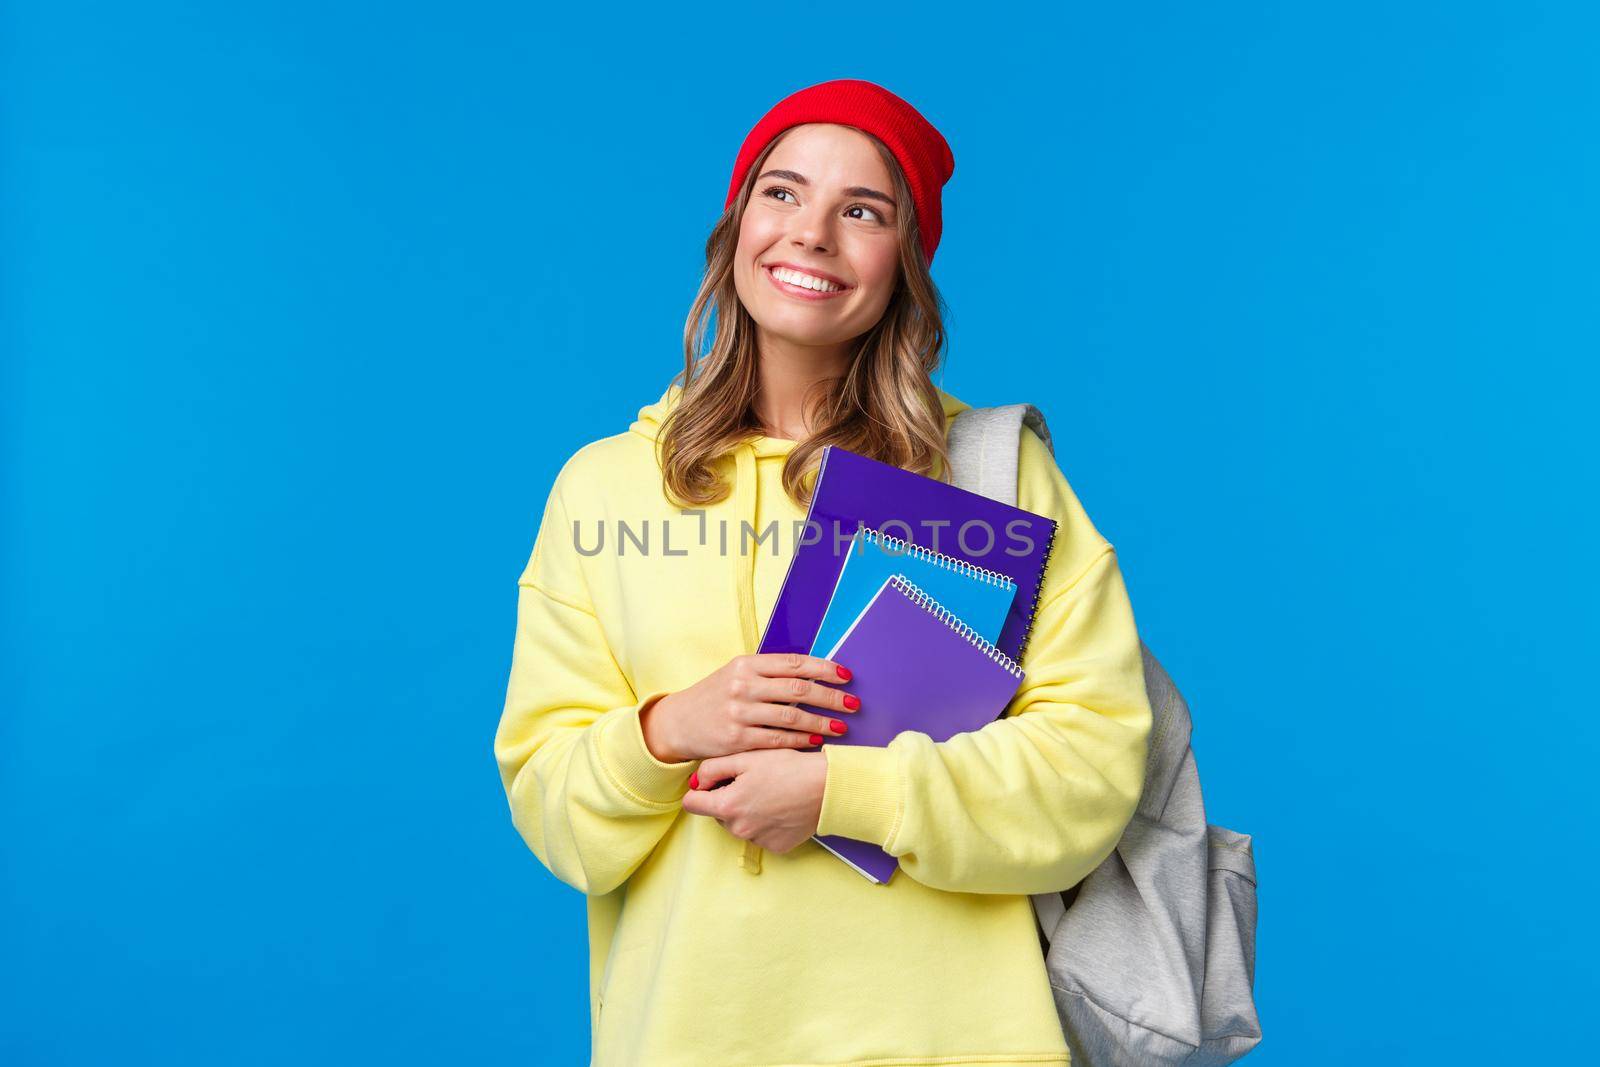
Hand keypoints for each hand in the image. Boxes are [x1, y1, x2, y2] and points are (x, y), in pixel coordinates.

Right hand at [640, 653, 858, 762]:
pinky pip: (777, 740)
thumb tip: (813, 674)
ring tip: (842, 726)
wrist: (678, 723)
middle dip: (830, 697)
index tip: (846, 675)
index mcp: (746, 664)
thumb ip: (769, 673)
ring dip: (821, 722)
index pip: (793, 663)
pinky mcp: (737, 739)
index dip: (823, 668)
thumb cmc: (715, 696)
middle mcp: (743, 685)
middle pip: (798, 689)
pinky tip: (817, 741)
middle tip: (853, 703)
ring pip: (791, 717)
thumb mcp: (736, 674)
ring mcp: (739, 713)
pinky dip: (801, 741)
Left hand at [680, 749, 827, 852]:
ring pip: (739, 824)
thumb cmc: (787, 767)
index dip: (701, 789)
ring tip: (769, 793)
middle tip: (752, 781)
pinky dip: (765, 823)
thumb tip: (696, 782)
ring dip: (746, 811)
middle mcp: (739, 829)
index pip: (692, 804)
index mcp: (727, 806)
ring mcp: (758, 840)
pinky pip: (760, 834)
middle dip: (728, 799)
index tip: (715, 781)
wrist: (826, 786)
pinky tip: (780, 807)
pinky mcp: (776, 847)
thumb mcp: (746, 758)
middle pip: (717, 814)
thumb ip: (712, 768)